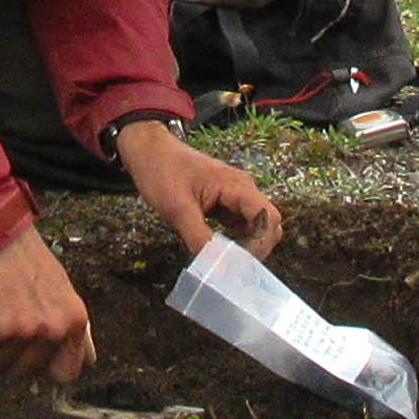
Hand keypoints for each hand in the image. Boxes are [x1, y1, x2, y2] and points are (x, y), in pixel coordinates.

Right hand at [0, 223, 93, 386]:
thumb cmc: (22, 257)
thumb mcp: (60, 289)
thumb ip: (70, 325)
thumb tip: (89, 360)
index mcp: (74, 320)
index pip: (67, 372)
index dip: (45, 366)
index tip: (32, 355)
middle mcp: (53, 329)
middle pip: (27, 370)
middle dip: (11, 353)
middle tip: (3, 320)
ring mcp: (23, 331)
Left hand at [115, 117, 280, 257]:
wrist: (148, 150)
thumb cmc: (162, 171)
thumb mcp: (177, 208)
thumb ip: (199, 238)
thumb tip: (216, 267)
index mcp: (237, 186)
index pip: (269, 219)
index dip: (262, 244)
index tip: (240, 263)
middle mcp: (243, 190)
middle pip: (268, 225)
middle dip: (256, 248)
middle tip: (230, 265)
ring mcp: (235, 196)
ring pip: (255, 227)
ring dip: (245, 246)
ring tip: (222, 260)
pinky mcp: (225, 202)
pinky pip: (240, 225)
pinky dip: (235, 240)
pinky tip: (217, 250)